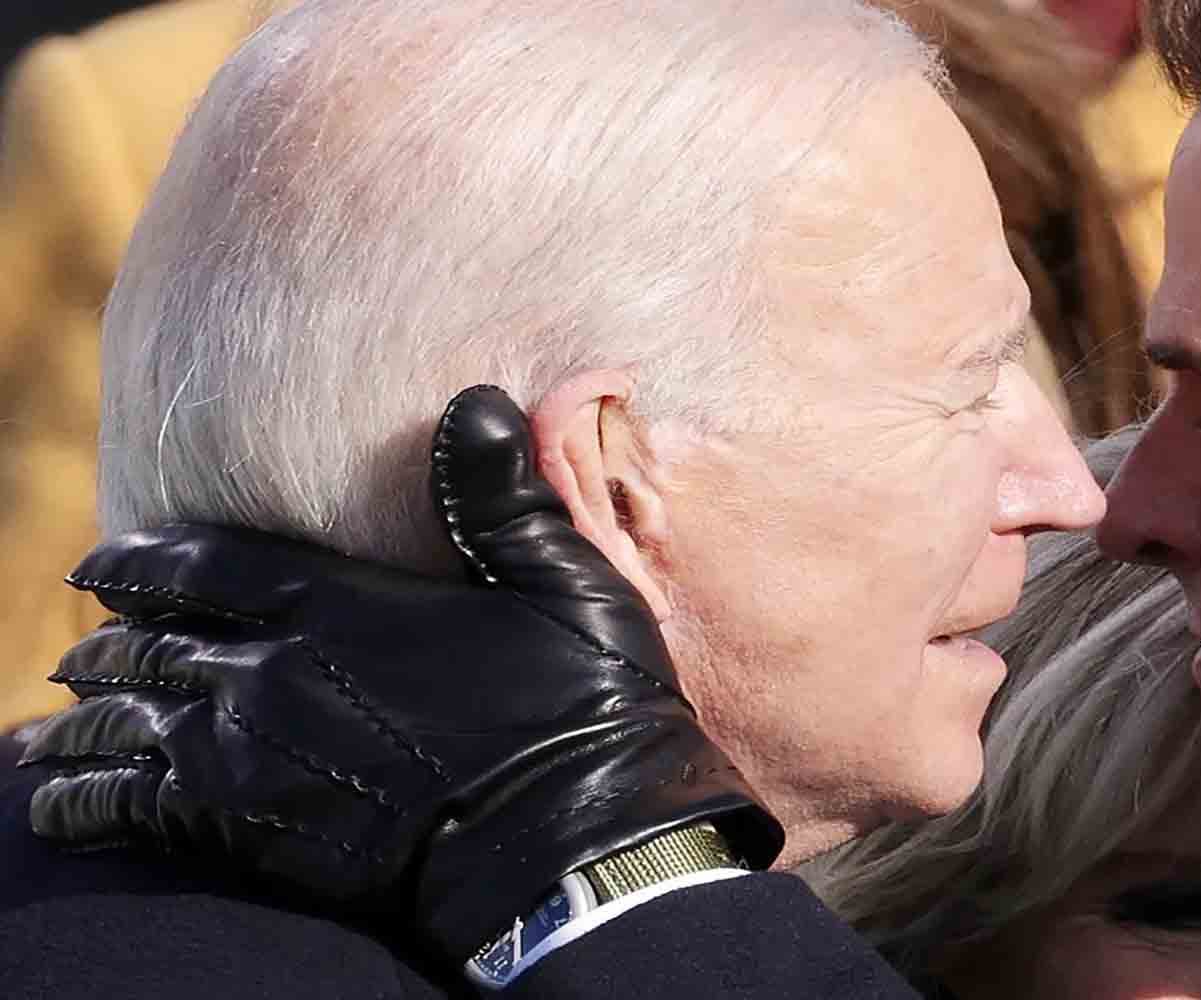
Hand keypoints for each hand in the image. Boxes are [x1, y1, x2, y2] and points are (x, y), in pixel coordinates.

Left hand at [18, 386, 779, 960]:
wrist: (567, 840)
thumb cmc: (581, 706)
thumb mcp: (563, 579)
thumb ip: (501, 494)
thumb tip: (480, 399)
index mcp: (334, 601)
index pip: (199, 566)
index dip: (139, 564)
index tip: (99, 566)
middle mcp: (269, 670)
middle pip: (149, 645)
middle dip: (109, 643)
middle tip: (83, 647)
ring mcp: (247, 753)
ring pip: (124, 725)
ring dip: (84, 721)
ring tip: (59, 726)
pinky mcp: (243, 828)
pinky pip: (128, 808)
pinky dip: (82, 802)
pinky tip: (60, 804)